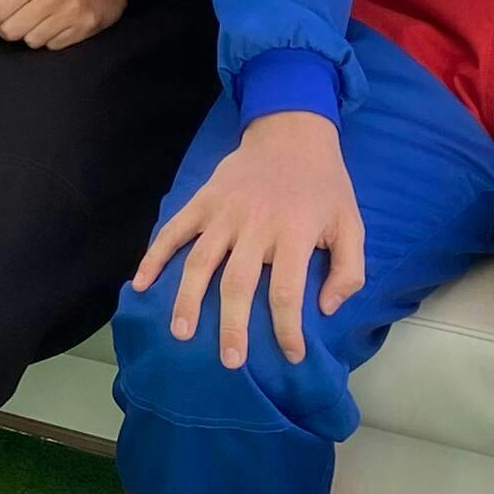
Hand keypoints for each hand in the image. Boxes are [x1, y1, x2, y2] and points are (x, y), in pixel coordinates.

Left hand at [0, 0, 123, 50]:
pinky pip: (52, 47)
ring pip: (30, 42)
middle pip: (11, 31)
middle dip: (9, 30)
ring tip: (40, 23)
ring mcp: (69, 15)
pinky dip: (49, 41)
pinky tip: (56, 28)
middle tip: (18, 21)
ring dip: (30, 36)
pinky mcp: (83, 30)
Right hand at [130, 110, 364, 361]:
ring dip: (188, 300)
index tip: (291, 355)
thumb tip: (326, 309)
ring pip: (200, 262)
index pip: (287, 291)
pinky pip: (174, 231)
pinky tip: (141, 284)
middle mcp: (256, 225)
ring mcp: (224, 213)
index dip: (287, 328)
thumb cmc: (324, 186)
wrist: (292, 132)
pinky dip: (154, 256)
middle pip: (238, 283)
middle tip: (230, 360)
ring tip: (181, 333)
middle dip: (232, 326)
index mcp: (295, 232)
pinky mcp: (202, 201)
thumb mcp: (352, 224)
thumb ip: (348, 270)